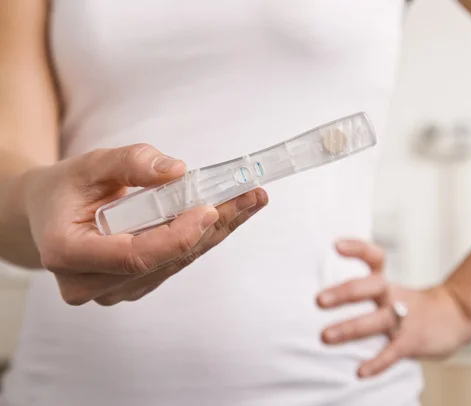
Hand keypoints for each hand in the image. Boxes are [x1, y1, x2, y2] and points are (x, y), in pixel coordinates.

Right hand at [24, 143, 267, 305]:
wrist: (49, 214)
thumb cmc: (66, 189)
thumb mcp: (90, 164)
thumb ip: (130, 163)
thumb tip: (177, 171)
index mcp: (67, 253)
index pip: (134, 256)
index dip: (177, 236)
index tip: (212, 209)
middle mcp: (88, 283)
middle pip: (164, 260)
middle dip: (213, 227)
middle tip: (251, 197)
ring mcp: (112, 291)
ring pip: (176, 263)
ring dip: (216, 232)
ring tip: (249, 201)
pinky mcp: (132, 287)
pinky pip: (174, 263)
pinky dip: (202, 237)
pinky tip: (228, 215)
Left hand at [316, 239, 470, 377]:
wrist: (456, 317)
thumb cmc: (414, 305)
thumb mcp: (390, 290)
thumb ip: (364, 290)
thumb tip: (324, 294)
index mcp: (387, 283)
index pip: (374, 257)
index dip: (357, 249)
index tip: (336, 245)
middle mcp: (394, 297)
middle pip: (369, 287)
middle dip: (343, 293)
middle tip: (318, 300)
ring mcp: (403, 320)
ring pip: (375, 321)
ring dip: (349, 329)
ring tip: (325, 337)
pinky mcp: (411, 343)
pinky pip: (392, 354)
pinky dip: (377, 363)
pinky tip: (360, 372)